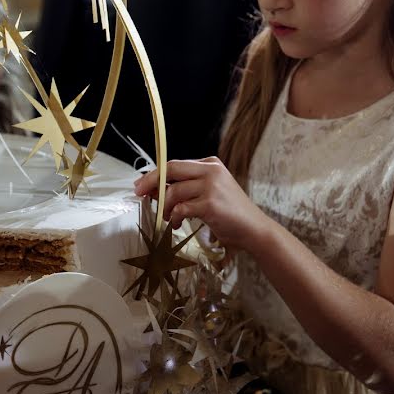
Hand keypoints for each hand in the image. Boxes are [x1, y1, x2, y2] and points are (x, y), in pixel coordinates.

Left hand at [133, 157, 270, 252]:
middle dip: (150, 182)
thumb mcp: (208, 193)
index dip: (155, 175)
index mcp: (210, 164)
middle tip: (140, 194)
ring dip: (165, 207)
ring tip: (169, 218)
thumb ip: (186, 188)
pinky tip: (178, 224)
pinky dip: (175, 218)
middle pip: (171, 169)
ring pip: (173, 191)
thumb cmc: (229, 214)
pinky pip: (181, 208)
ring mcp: (211, 186)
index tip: (141, 185)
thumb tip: (154, 189)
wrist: (254, 229)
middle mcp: (211, 171)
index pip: (175, 164)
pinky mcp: (210, 203)